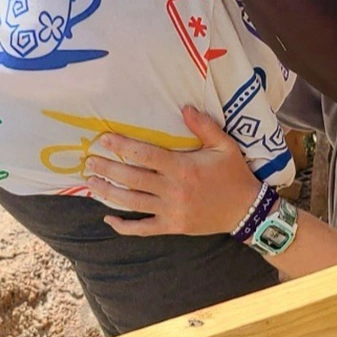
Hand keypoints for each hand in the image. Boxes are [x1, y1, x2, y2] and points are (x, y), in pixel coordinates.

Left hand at [83, 106, 262, 236]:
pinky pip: (143, 229)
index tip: (104, 140)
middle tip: (90, 161)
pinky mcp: (172, 227)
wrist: (246, 210)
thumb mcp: (224, 145)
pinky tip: (109, 220)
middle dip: (108, 169)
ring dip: (108, 193)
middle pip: (132, 179)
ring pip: (132, 202)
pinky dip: (124, 227)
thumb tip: (184, 107)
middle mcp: (173, 190)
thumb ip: (204, 126)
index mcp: (183, 168)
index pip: (145, 155)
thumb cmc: (234, 175)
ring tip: (91, 183)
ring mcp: (171, 211)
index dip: (122, 146)